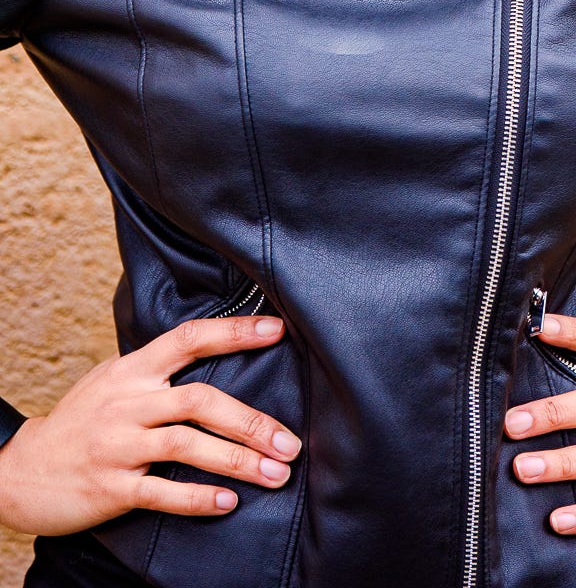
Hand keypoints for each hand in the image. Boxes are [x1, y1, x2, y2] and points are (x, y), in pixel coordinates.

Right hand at [0, 314, 301, 535]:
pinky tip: (229, 501)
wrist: (20, 470)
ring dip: (238, 461)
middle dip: (251, 421)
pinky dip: (198, 498)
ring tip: (276, 473)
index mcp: (133, 370)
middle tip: (291, 442)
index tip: (278, 330)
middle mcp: (128, 403)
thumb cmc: (80, 421)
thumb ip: (158, 369)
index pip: (190, 338)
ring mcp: (118, 446)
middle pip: (199, 400)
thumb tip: (215, 353)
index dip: (235, 332)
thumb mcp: (114, 380)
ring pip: (187, 447)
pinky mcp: (111, 488)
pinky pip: (161, 493)